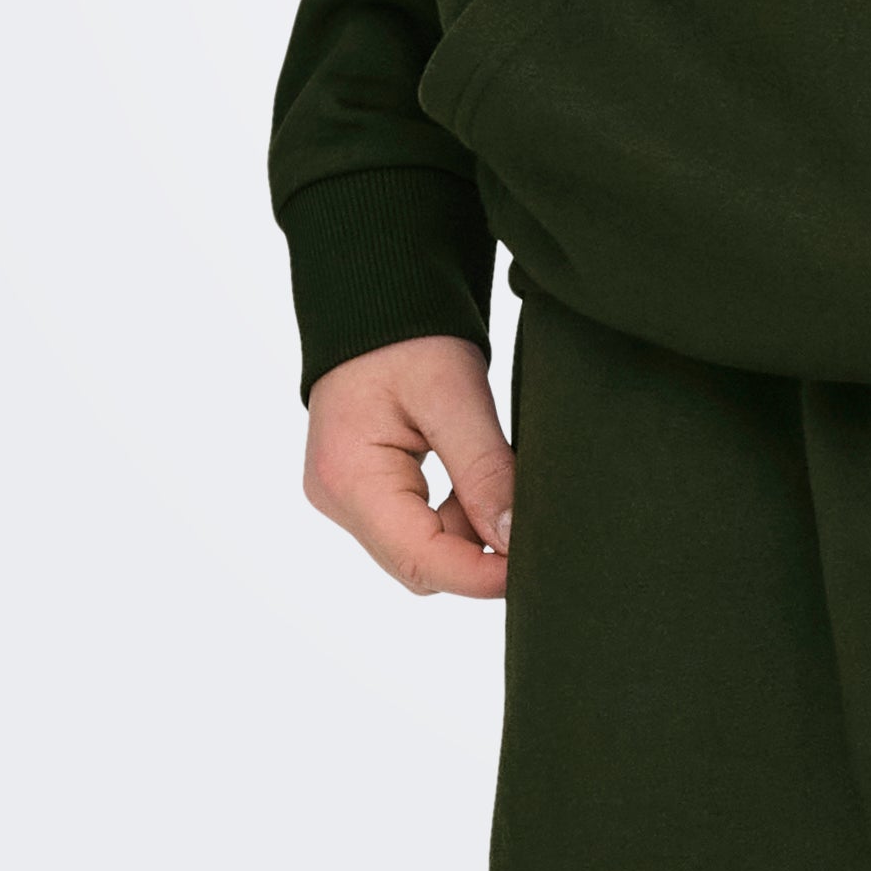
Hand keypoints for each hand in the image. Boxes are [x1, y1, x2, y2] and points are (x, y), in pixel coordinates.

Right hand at [302, 333, 513, 597]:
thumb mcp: (456, 396)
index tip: (532, 565)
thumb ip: (485, 470)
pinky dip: (454, 513)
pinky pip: (414, 523)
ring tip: (503, 479)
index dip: (480, 574)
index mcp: (349, 479)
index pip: (420, 559)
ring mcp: (346, 495)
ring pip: (420, 546)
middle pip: (418, 562)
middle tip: (530, 520)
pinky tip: (479, 477)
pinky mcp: (363, 487)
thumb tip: (514, 538)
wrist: (377, 295)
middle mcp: (338, 499)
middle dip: (476, 552)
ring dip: (468, 529)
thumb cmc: (408, 335)